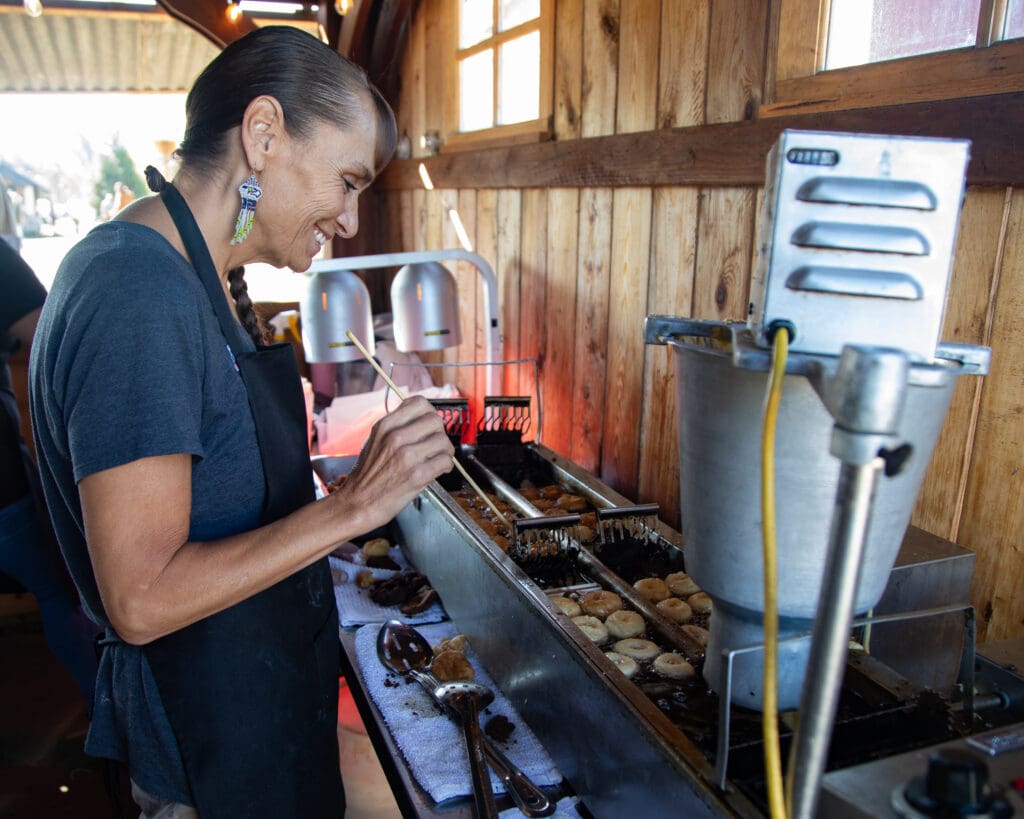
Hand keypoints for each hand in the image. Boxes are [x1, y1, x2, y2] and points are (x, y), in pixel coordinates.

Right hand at [334, 396, 454, 530]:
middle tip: (435, 444)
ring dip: (445, 451)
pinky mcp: (417, 475)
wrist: (358, 503)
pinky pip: (445, 461)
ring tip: (438, 458)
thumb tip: (420, 417)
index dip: (429, 413)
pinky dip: (446, 466)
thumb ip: (395, 426)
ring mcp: (406, 456)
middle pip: (435, 420)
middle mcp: (395, 437)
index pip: (420, 403)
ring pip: (443, 441)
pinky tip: (439, 469)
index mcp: (385, 425)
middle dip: (439, 432)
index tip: (429, 424)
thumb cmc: (367, 475)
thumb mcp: (374, 440)